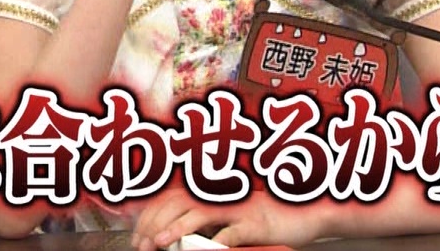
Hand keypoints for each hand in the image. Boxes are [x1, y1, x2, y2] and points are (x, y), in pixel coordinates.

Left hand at [131, 189, 323, 250]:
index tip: (138, 238)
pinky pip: (234, 232)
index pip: (169, 201)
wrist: (301, 213)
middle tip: (143, 245)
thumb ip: (203, 223)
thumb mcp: (226, 219)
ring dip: (178, 229)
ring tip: (161, 242)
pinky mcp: (256, 224)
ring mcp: (237, 210)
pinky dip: (218, 241)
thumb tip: (173, 238)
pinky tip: (206, 250)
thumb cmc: (260, 219)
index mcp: (208, 195)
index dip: (149, 217)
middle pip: (178, 205)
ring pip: (201, 214)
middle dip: (156, 224)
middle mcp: (219, 198)